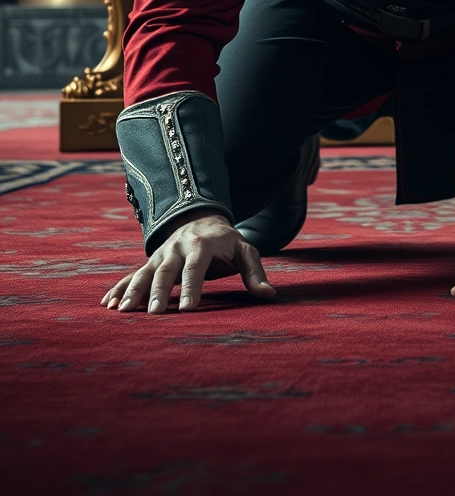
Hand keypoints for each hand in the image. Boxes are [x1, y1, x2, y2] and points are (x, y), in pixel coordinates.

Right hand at [100, 212, 275, 313]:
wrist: (202, 218)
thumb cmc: (227, 242)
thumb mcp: (245, 251)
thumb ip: (255, 272)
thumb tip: (269, 295)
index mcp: (201, 245)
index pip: (196, 267)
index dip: (192, 288)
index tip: (188, 309)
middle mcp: (177, 247)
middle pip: (166, 270)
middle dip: (158, 291)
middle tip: (153, 314)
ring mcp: (161, 254)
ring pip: (144, 272)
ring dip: (133, 291)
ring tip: (123, 311)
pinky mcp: (151, 261)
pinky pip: (132, 274)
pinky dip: (120, 288)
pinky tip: (108, 304)